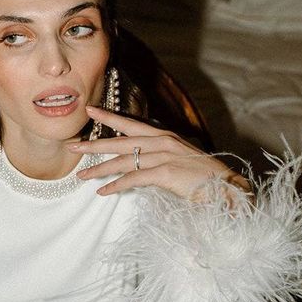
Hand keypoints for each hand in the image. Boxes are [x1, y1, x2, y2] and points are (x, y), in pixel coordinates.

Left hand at [70, 106, 250, 200]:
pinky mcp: (166, 172)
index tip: (90, 109)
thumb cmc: (204, 180)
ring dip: (99, 169)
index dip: (109, 116)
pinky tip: (103, 191)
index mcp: (165, 136)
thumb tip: (137, 165)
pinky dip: (116, 185)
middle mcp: (163, 142)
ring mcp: (165, 156)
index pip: (131, 123)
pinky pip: (133, 178)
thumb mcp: (179, 162)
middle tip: (72, 145)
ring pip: (123, 160)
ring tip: (81, 175)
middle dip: (94, 144)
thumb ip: (158, 159)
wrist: (229, 191)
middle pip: (120, 141)